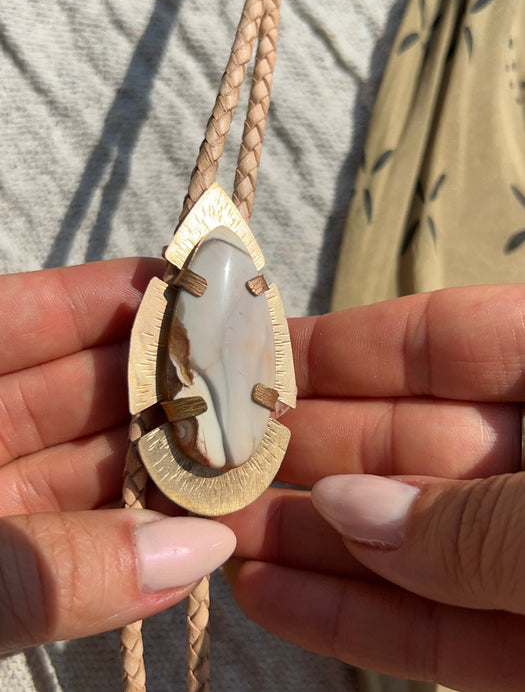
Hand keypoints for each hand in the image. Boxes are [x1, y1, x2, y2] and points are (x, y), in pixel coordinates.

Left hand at [0, 259, 234, 653]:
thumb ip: (48, 571)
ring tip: (248, 444)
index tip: (192, 289)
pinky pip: (81, 539)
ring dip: (163, 458)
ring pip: (86, 464)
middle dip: (159, 378)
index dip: (105, 295)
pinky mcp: (1, 573)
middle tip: (247, 375)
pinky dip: (138, 533)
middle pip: (71, 387)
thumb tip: (202, 552)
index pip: (20, 318)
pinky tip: (202, 521)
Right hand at [222, 285, 524, 691]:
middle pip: (411, 444)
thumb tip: (350, 508)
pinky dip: (361, 620)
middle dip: (309, 452)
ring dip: (313, 540)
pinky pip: (443, 630)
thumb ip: (475, 518)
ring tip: (219, 530)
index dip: (349, 345)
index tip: (258, 355)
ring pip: (412, 543)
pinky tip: (271, 596)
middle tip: (213, 456)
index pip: (449, 344)